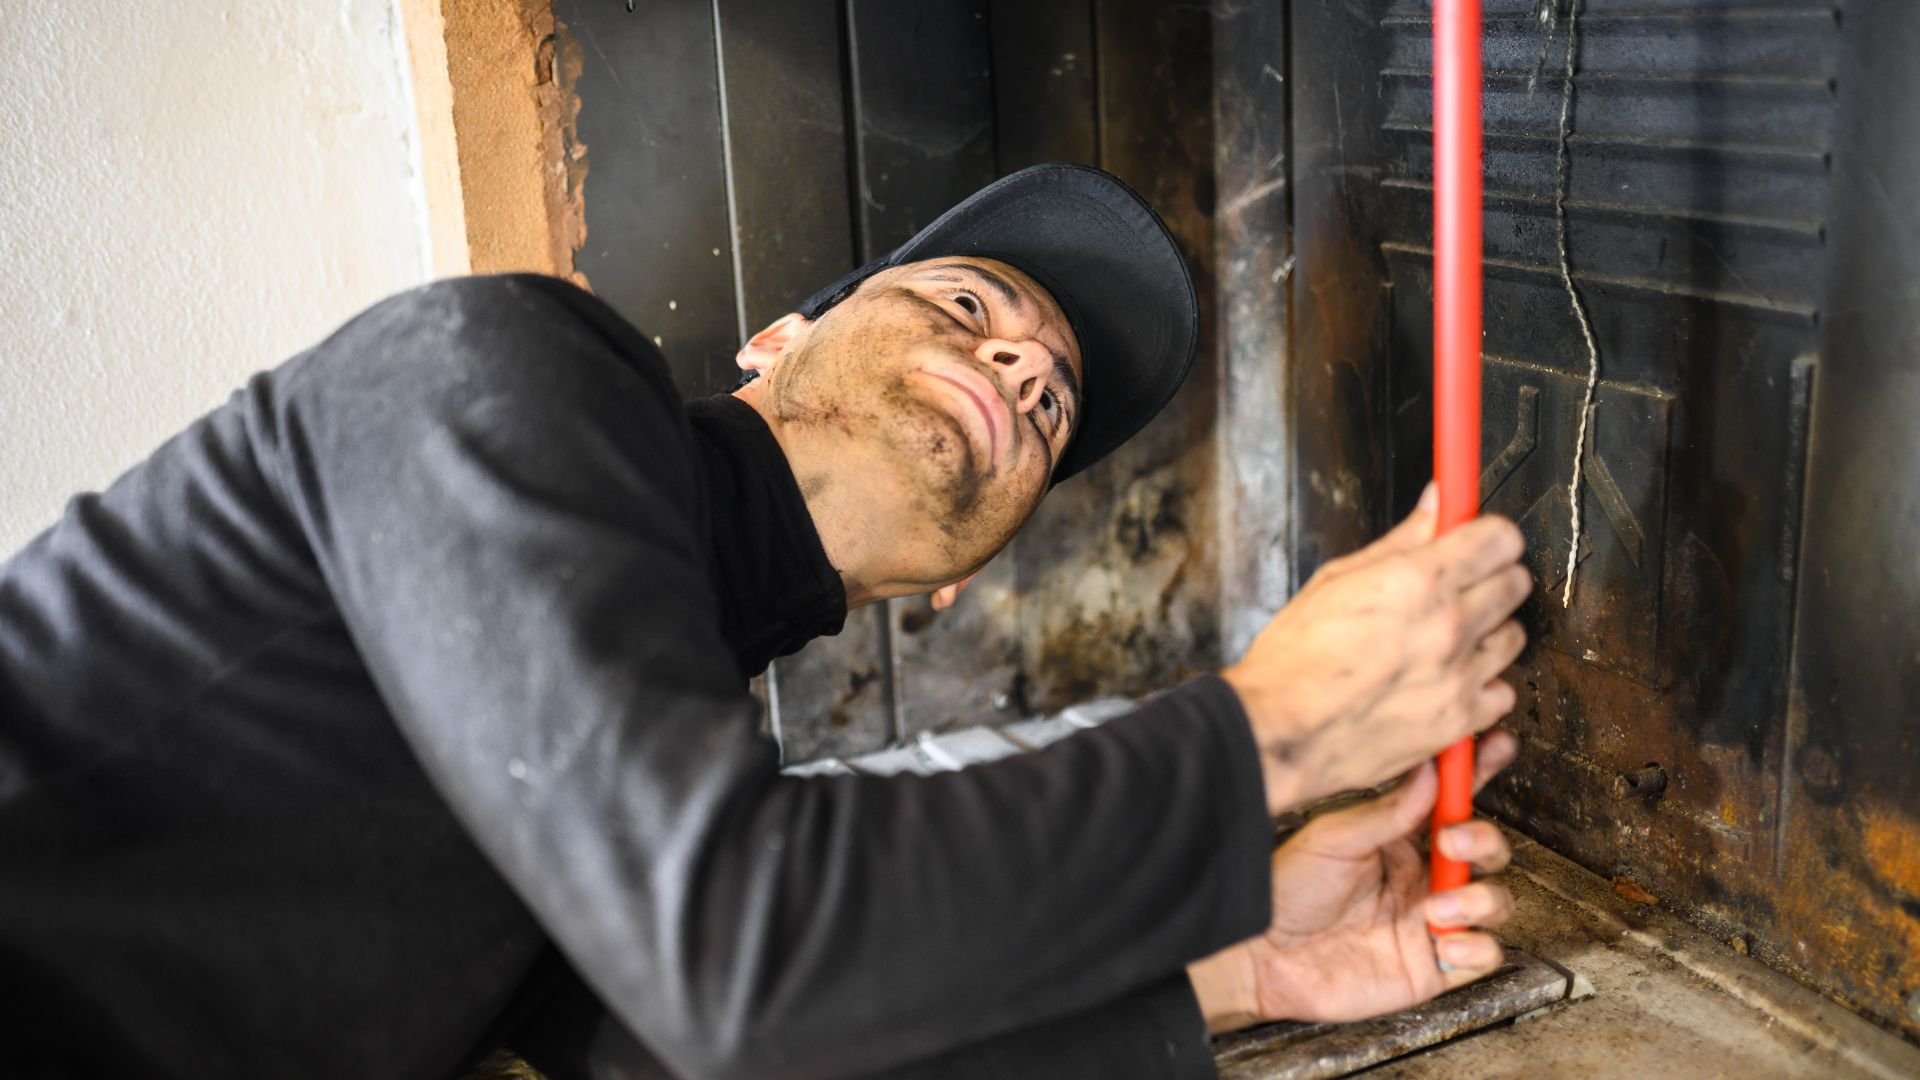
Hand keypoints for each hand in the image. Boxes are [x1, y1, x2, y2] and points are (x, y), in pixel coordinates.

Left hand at [1188, 732, 1518, 1032]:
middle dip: (1483, 839)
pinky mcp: (1433, 965)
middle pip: (1487, 850)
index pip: (1452, 802)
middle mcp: (1423, 877)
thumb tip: (1429, 770)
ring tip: (1438, 906)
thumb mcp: (1333, 840)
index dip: (1480, 772)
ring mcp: (1431, 920)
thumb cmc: (1289, 891)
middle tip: (1451, 840)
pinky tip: (1446, 942)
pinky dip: (1477, 948)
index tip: (1498, 744)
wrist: (1265, 955)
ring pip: (1494, 900)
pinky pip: (1483, 956)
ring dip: (1480, 897)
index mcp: (1401, 839)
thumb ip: (1386, 812)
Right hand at [1222, 484, 1529, 813]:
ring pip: (1513, 637)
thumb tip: (1433, 505)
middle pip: (1515, 583)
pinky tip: (1452, 679)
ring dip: (1488, 632)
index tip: (1477, 540)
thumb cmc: (1293, 661)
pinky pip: (1502, 693)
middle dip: (1490, 577)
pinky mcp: (1459, 721)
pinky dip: (1483, 686)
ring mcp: (1458, 676)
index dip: (1487, 536)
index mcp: (1418, 581)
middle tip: (1461, 585)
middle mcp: (1447, 626)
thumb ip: (1398, 542)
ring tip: (1449, 638)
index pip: (1499, 539)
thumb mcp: (1335, 580)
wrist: (1278, 731)